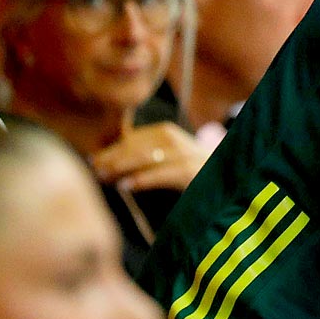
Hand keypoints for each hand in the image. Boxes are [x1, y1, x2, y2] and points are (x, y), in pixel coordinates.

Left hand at [91, 121, 207, 193]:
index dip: (111, 150)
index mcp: (166, 132)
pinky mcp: (192, 172)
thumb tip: (103, 159)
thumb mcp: (164, 158)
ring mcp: (185, 154)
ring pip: (147, 156)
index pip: (132, 138)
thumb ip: (140, 155)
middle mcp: (175, 139)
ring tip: (105, 177)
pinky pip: (162, 173)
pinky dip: (143, 179)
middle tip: (95, 171)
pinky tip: (126, 186)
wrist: (225, 182)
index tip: (94, 161)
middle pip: (137, 146)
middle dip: (113, 158)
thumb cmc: (187, 173)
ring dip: (122, 167)